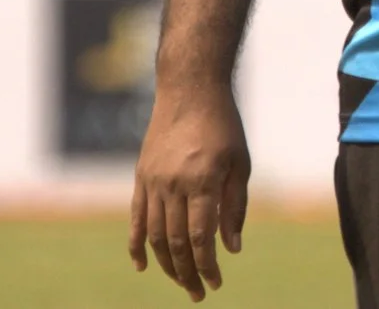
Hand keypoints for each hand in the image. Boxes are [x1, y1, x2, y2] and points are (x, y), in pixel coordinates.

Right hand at [129, 81, 250, 300]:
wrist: (190, 89)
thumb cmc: (224, 126)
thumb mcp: (241, 163)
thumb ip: (235, 207)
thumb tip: (231, 248)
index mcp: (203, 180)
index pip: (201, 237)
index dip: (207, 266)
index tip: (216, 284)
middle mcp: (173, 184)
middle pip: (176, 242)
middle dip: (187, 273)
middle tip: (199, 294)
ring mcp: (153, 182)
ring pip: (155, 235)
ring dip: (166, 265)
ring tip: (181, 282)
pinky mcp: (141, 177)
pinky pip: (136, 218)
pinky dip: (137, 245)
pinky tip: (142, 266)